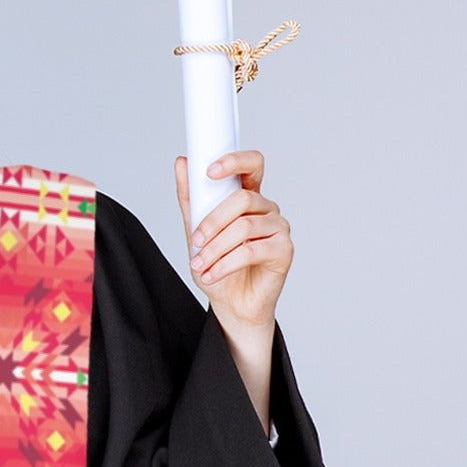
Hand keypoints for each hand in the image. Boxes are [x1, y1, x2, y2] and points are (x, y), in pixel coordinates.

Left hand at [173, 149, 292, 330]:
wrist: (232, 304)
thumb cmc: (218, 267)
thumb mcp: (196, 233)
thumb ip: (191, 200)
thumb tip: (182, 163)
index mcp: (248, 198)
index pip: (252, 165)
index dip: (234, 161)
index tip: (209, 171)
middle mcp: (266, 209)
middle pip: (242, 200)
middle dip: (212, 222)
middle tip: (196, 241)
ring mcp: (279, 228)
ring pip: (244, 227)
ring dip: (215, 249)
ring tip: (200, 265)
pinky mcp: (284, 250)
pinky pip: (251, 250)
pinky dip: (225, 264)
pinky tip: (211, 275)